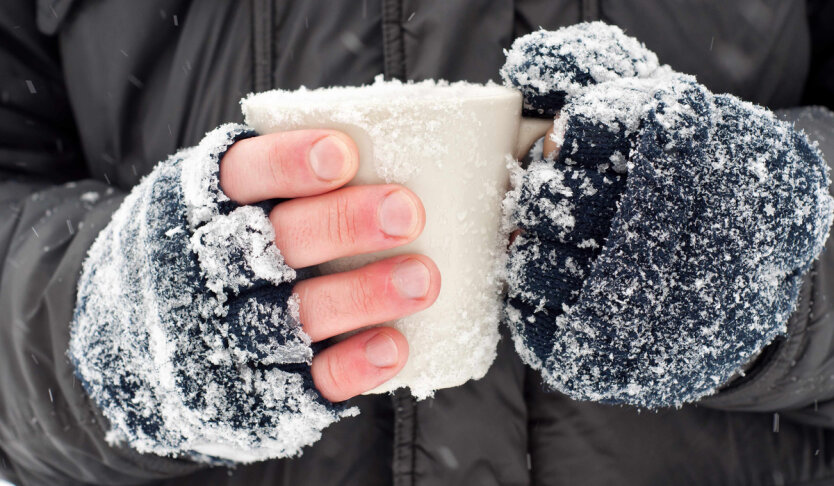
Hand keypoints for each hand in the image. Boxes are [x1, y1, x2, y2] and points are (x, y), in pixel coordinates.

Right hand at [219, 129, 440, 401]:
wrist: (145, 349)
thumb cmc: (217, 250)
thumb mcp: (222, 202)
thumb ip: (282, 181)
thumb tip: (386, 148)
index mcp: (202, 207)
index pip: (241, 177)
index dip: (288, 164)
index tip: (343, 154)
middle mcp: (209, 270)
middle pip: (275, 244)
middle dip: (343, 225)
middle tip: (407, 212)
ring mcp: (230, 334)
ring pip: (297, 314)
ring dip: (363, 295)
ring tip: (422, 278)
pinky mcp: (257, 388)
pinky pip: (306, 379)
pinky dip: (352, 364)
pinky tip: (393, 345)